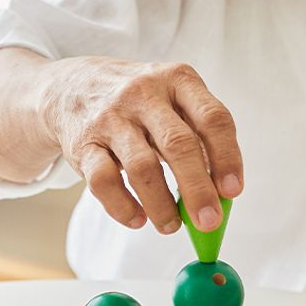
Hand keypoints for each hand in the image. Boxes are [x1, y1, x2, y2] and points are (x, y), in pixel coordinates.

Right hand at [42, 55, 242, 233]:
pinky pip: (104, 181)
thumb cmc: (139, 102)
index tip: (233, 191)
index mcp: (178, 80)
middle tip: (209, 222)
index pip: (212, 117)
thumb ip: (199, 137)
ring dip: (162, 205)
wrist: (71, 86)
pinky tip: (138, 219)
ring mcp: (111, 117)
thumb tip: (222, 193)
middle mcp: (144, 94)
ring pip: (142, 167)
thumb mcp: (173, 100)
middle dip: (198, 190)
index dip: (227, 156)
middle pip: (179, 144)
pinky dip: (123, 207)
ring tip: (172, 225)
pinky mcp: (84, 143)